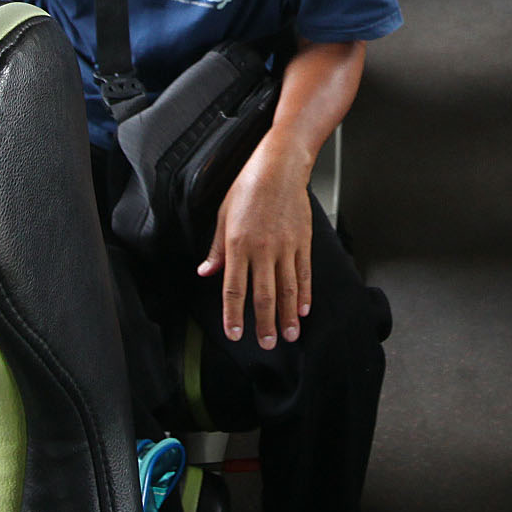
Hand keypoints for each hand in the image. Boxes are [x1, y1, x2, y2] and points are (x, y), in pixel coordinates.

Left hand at [199, 134, 314, 349]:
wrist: (280, 167)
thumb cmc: (248, 186)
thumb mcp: (223, 216)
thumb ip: (217, 249)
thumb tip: (206, 272)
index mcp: (237, 245)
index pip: (234, 289)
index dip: (233, 315)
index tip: (235, 334)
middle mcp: (262, 250)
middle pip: (263, 296)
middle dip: (264, 324)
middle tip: (266, 344)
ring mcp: (285, 247)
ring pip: (287, 290)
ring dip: (287, 316)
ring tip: (289, 335)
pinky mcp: (302, 242)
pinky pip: (304, 274)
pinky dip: (305, 294)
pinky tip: (303, 310)